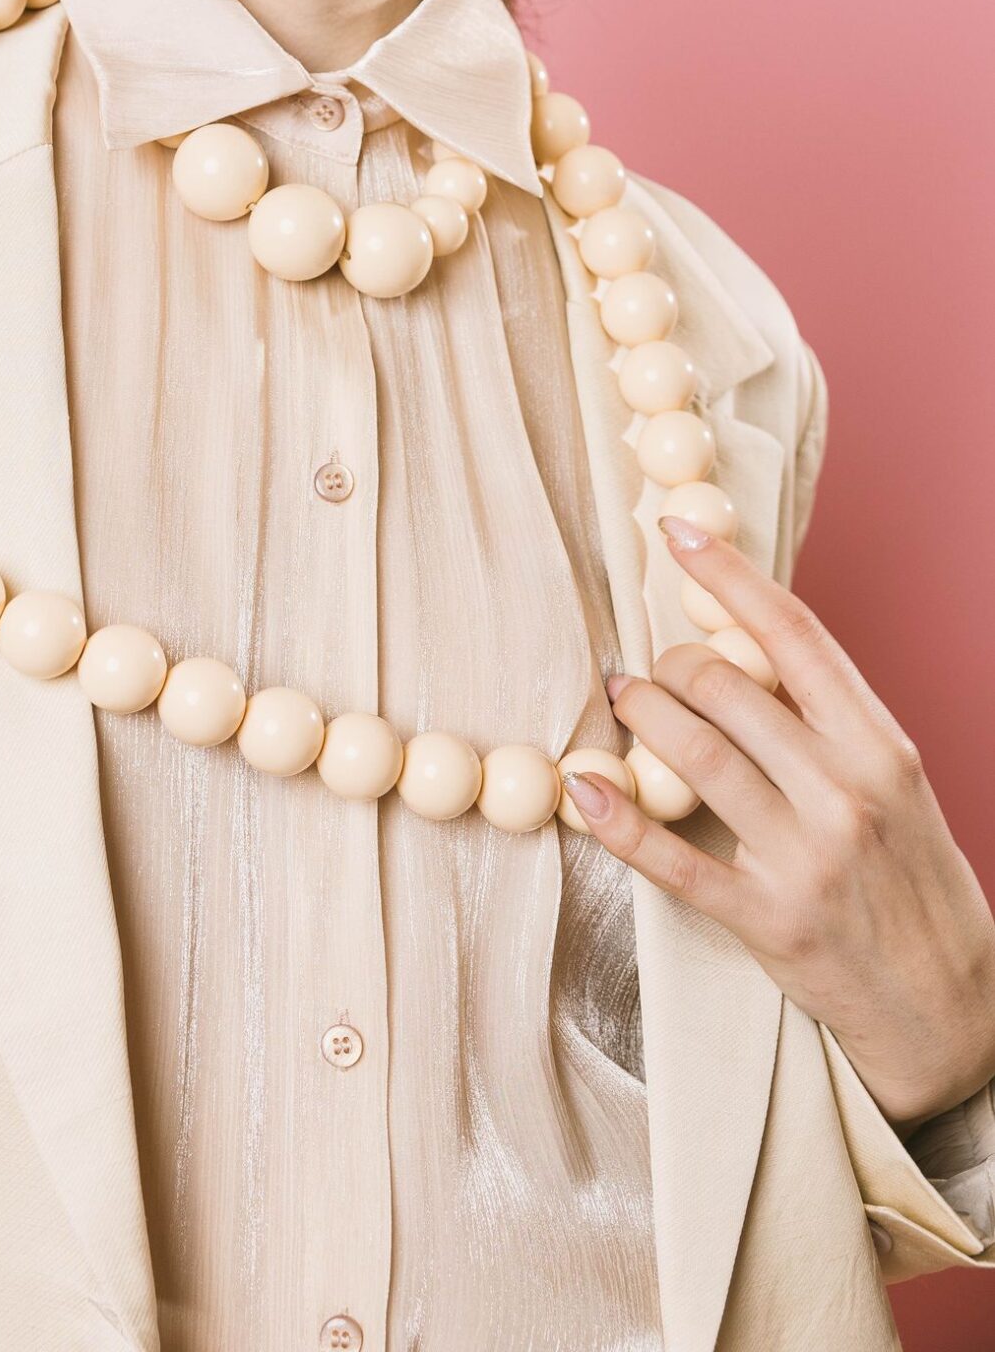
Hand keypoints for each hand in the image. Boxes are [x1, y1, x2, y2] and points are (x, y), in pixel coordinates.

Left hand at [563, 517, 994, 1130]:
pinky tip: (584, 791)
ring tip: (621, 698)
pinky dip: (619, 822)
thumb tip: (744, 646)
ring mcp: (807, 858)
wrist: (955, 1008)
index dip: (729, 575)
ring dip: (641, 716)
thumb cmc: (912, 879)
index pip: (795, 634)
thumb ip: (828, 720)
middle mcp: (846, 791)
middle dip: (673, 662)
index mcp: (880, 745)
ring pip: (696, 755)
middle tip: (652, 667)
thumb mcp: (895, 784)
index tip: (679, 533)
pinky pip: (675, 861)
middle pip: (728, 686)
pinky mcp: (768, 921)